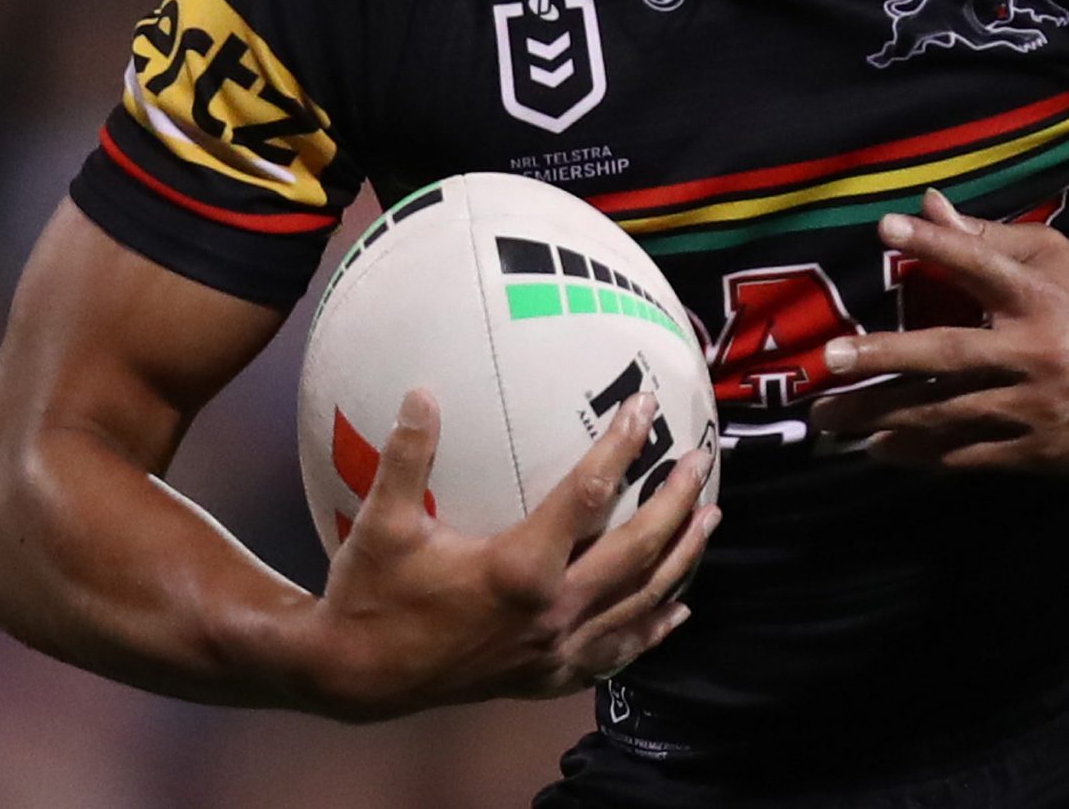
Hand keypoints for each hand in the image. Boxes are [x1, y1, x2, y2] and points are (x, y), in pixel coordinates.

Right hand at [298, 388, 718, 719]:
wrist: (358, 678)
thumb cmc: (371, 594)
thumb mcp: (382, 521)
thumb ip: (407, 454)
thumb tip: (421, 390)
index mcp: (519, 569)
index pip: (588, 495)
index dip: (621, 447)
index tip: (646, 407)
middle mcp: (552, 612)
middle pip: (636, 553)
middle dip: (674, 504)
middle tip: (701, 462)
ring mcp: (554, 650)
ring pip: (639, 603)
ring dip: (680, 560)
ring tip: (710, 519)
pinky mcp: (547, 676)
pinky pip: (616, 653)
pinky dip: (652, 629)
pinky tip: (677, 612)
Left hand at [808, 189, 1068, 472]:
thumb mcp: (1053, 259)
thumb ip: (988, 237)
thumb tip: (929, 203)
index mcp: (1036, 296)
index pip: (980, 264)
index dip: (935, 246)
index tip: (886, 228)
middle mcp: (1032, 351)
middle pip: (948, 353)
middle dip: (885, 356)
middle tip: (830, 359)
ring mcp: (1032, 406)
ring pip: (946, 413)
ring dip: (883, 417)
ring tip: (830, 419)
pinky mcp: (1034, 450)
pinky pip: (966, 455)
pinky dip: (920, 455)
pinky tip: (879, 450)